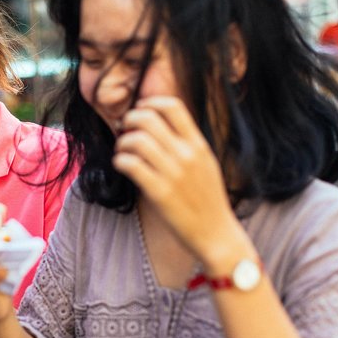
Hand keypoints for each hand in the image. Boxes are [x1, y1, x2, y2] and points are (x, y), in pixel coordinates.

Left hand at [112, 96, 245, 265]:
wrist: (216, 234)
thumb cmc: (208, 200)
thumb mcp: (206, 164)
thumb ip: (188, 143)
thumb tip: (160, 124)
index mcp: (199, 145)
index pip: (173, 106)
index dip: (150, 103)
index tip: (140, 110)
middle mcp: (187, 155)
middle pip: (149, 119)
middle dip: (130, 120)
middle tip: (124, 130)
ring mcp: (173, 174)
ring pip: (136, 140)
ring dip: (122, 142)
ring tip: (122, 151)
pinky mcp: (160, 193)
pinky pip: (131, 165)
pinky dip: (120, 161)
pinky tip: (121, 166)